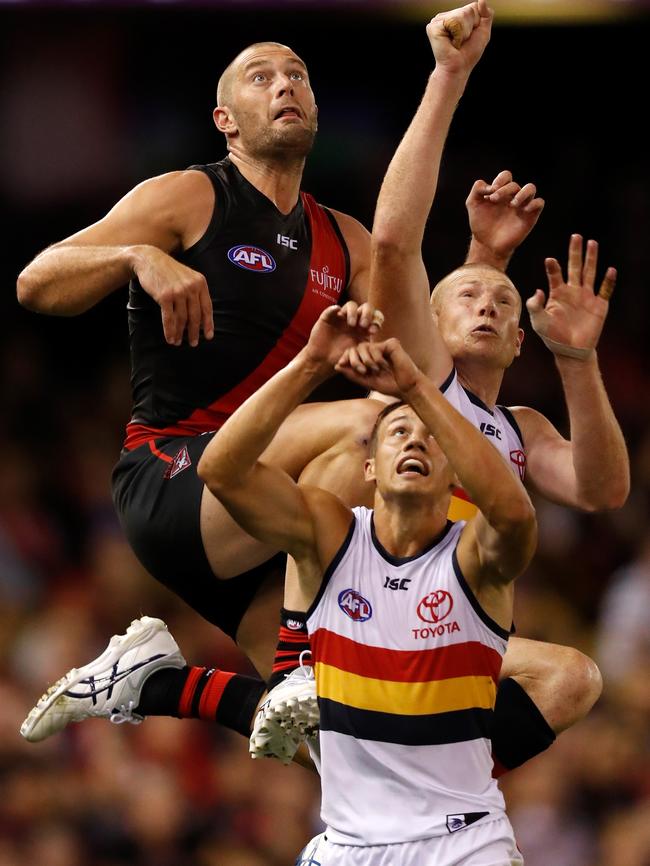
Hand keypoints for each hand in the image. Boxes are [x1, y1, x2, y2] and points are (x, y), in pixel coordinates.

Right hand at [132, 246, 213, 346]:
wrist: (149, 259)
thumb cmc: (169, 271)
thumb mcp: (187, 277)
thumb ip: (195, 291)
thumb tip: (200, 316)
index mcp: (200, 283)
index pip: (207, 308)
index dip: (208, 324)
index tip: (208, 336)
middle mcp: (191, 287)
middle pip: (195, 316)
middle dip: (194, 332)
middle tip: (193, 343)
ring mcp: (178, 292)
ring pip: (182, 319)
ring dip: (180, 333)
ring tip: (178, 342)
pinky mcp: (165, 296)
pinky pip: (169, 318)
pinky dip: (170, 331)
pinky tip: (170, 339)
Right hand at [304, 302, 383, 370]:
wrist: (323, 360)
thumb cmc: (341, 358)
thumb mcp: (357, 354)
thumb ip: (365, 347)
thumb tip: (376, 344)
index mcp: (363, 328)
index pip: (374, 317)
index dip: (375, 321)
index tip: (372, 331)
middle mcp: (354, 320)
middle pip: (365, 308)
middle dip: (367, 314)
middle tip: (363, 325)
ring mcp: (341, 317)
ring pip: (351, 305)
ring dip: (353, 312)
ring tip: (351, 324)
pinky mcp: (328, 317)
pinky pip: (332, 308)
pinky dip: (335, 309)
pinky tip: (338, 314)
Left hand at [335, 338, 421, 397]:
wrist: (407, 388)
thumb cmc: (389, 386)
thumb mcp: (366, 381)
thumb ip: (352, 374)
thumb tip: (336, 366)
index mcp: (371, 358)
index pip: (354, 352)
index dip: (346, 357)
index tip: (341, 364)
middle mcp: (377, 350)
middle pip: (357, 347)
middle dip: (355, 360)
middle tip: (362, 371)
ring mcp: (385, 346)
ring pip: (365, 346)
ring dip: (367, 360)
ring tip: (375, 370)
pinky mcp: (392, 344)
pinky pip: (376, 347)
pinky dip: (377, 358)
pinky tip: (384, 365)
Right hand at [427, 0, 492, 76]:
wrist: (458, 67)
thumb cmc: (469, 53)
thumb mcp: (483, 31)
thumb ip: (487, 14)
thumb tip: (481, 0)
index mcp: (455, 15)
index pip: (473, 7)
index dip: (476, 22)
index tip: (470, 36)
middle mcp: (445, 16)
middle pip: (467, 10)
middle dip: (470, 27)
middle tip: (462, 41)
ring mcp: (437, 21)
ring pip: (461, 15)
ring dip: (464, 32)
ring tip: (456, 43)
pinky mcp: (433, 27)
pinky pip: (453, 22)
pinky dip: (457, 34)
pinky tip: (451, 42)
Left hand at [467, 170, 544, 262]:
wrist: (486, 244)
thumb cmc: (481, 224)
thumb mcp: (473, 204)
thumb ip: (477, 189)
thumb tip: (490, 185)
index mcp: (501, 192)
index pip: (506, 176)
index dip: (500, 180)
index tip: (491, 191)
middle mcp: (513, 196)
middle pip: (514, 184)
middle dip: (504, 190)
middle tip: (494, 200)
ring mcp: (522, 206)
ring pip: (531, 188)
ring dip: (522, 193)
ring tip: (512, 204)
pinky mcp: (530, 216)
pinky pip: (539, 203)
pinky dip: (533, 203)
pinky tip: (523, 210)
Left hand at [526, 234, 616, 353]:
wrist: (571, 350)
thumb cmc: (552, 336)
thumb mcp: (539, 321)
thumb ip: (535, 306)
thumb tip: (538, 290)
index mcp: (557, 293)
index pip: (555, 275)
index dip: (553, 267)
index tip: (550, 260)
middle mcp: (573, 291)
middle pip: (575, 267)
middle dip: (575, 252)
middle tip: (576, 236)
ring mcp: (587, 297)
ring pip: (590, 273)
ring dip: (591, 259)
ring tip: (592, 243)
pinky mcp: (599, 305)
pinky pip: (605, 290)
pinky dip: (608, 281)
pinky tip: (610, 270)